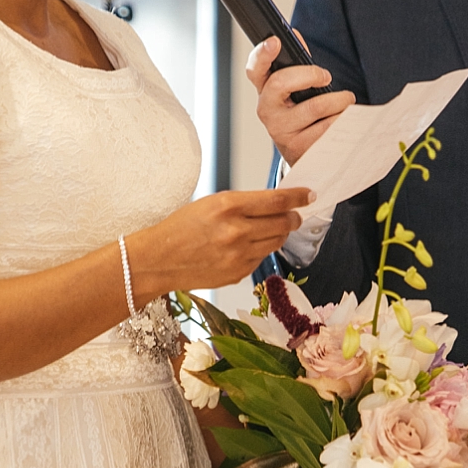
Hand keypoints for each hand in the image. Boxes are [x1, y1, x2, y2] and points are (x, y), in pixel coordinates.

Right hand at [128, 186, 313, 293]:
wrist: (159, 260)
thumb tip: (276, 204)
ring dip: (279, 233)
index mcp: (228, 206)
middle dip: (294, 217)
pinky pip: (262, 257)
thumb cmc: (181, 228)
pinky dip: (260, 250)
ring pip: (277, 241)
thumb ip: (245, 204)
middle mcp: (237, 231)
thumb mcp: (211, 203)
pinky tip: (245, 246)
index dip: (298, 197)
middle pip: (284, 223)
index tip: (309, 195)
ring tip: (270, 228)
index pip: (277, 200)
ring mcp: (239, 255)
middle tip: (295, 214)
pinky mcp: (239, 273)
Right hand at [249, 35, 354, 164]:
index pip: (255, 69)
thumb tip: (295, 35)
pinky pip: (328, 127)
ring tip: (346, 101)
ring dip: (339, 100)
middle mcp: (267, 110)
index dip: (262, 54)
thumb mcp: (296, 89)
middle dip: (311, 74)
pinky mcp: (299, 148)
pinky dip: (343, 119)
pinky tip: (345, 120)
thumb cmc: (301, 114)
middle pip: (282, 82)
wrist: (303, 153)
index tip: (275, 41)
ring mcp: (281, 131)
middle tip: (326, 77)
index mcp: (265, 90)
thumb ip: (297, 63)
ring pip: (315, 106)